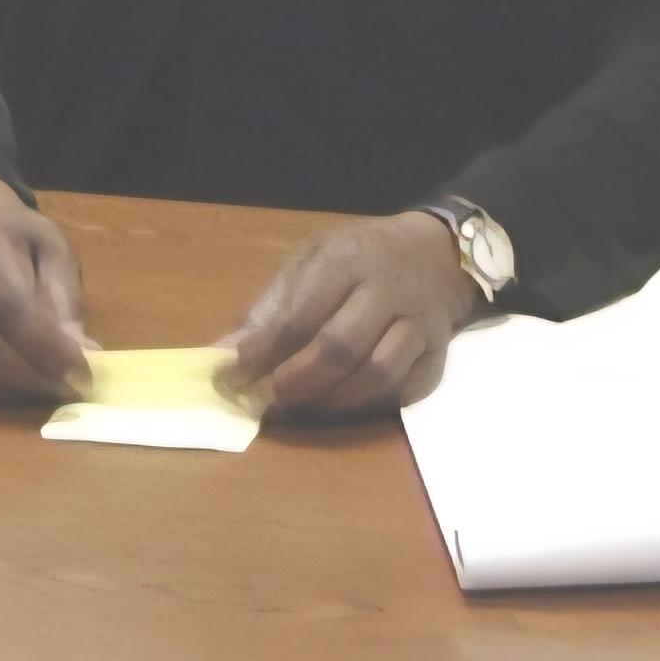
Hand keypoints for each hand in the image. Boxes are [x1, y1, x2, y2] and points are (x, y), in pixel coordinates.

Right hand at [0, 172, 89, 403]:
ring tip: (35, 390)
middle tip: (61, 387)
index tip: (79, 372)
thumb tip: (83, 353)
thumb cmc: (15, 238)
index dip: (45, 345)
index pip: (8, 302)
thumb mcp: (51, 248)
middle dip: (24, 374)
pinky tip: (2, 390)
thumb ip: (64, 298)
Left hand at [222, 213, 479, 420]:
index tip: (232, 376)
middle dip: (298, 380)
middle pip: (342, 346)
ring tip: (304, 405)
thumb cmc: (358, 260)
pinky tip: (343, 402)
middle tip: (269, 399)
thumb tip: (222, 356)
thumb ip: (269, 308)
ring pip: (377, 373)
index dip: (263, 350)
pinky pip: (404, 390)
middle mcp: (388, 290)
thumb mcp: (311, 262)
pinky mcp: (437, 356)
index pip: (302, 311)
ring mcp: (419, 325)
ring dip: (333, 398)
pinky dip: (368, 404)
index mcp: (347, 259)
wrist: (434, 255)